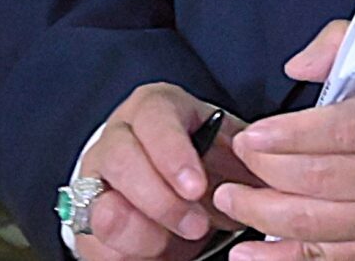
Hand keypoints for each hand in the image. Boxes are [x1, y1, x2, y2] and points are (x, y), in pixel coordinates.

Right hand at [72, 82, 257, 260]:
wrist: (177, 187)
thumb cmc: (206, 162)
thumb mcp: (229, 150)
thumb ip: (244, 158)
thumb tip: (269, 168)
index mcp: (155, 109)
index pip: (155, 119)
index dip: (173, 154)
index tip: (197, 187)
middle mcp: (118, 136)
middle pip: (121, 161)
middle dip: (161, 201)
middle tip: (196, 226)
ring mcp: (96, 177)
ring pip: (102, 207)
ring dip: (142, 233)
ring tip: (172, 242)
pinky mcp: (85, 218)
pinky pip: (94, 243)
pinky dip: (126, 255)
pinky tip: (153, 252)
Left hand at [213, 23, 354, 260]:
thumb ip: (345, 45)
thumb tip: (297, 64)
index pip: (347, 129)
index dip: (294, 134)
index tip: (254, 132)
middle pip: (324, 179)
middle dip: (268, 170)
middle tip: (236, 156)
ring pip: (319, 225)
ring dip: (264, 214)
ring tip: (230, 198)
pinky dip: (281, 260)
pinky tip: (247, 253)